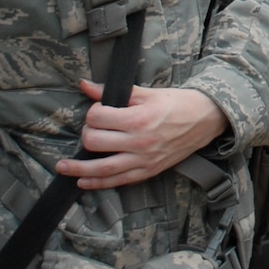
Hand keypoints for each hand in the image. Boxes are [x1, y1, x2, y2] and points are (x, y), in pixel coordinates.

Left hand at [58, 81, 227, 188]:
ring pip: (101, 168)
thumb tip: (85, 85)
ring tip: (62, 167)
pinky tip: (83, 182)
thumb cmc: (177, 104)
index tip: (98, 110)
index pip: (97, 118)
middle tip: (92, 129)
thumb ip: (113, 92)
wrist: (205, 119)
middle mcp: (138, 142)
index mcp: (138, 119)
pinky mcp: (148, 171)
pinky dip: (97, 183)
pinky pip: (117, 181)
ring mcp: (143, 159)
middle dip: (87, 134)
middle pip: (94, 142)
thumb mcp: (147, 93)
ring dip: (78, 169)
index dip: (93, 112)